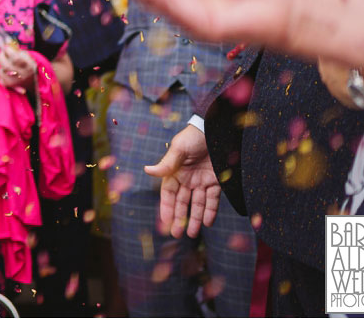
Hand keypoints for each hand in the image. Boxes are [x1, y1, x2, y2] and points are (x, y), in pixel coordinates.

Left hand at [0, 44, 35, 89]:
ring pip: (1, 71)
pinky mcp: (9, 85)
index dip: (9, 51)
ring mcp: (16, 81)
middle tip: (2, 53)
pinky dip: (1, 72)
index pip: (16, 58)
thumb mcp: (25, 56)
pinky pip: (0, 76)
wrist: (31, 82)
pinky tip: (7, 72)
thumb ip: (16, 48)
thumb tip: (6, 39)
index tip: (6, 47)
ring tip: (7, 64)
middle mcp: (23, 75)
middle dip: (1, 56)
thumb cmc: (26, 64)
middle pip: (6, 66)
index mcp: (29, 66)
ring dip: (2, 65)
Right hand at [145, 123, 218, 237]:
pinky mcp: (216, 182)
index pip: (168, 194)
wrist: (215, 129)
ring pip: (197, 204)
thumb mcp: (178, 149)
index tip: (165, 222)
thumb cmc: (192, 137)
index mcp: (174, 172)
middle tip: (177, 234)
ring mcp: (202, 182)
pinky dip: (211, 211)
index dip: (166, 208)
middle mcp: (187, 180)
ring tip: (193, 233)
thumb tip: (147, 171)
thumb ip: (166, 164)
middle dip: (179, 218)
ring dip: (195, 219)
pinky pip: (213, 200)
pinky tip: (208, 222)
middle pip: (182, 202)